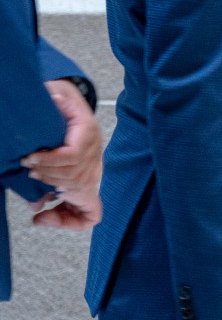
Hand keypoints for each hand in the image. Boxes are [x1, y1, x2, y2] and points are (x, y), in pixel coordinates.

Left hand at [21, 79, 103, 229]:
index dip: (50, 161)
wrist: (74, 118)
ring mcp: (92, 176)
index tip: (29, 160)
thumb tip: (55, 98)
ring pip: (79, 196)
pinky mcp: (86, 189)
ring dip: (55, 200)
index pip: (74, 155)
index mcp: (88, 135)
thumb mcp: (61, 97)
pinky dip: (70, 221)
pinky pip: (90, 215)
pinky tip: (47, 215)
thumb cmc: (64, 110)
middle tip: (29, 174)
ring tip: (37, 203)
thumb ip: (59, 98)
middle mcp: (94, 158)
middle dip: (47, 179)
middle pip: (74, 178)